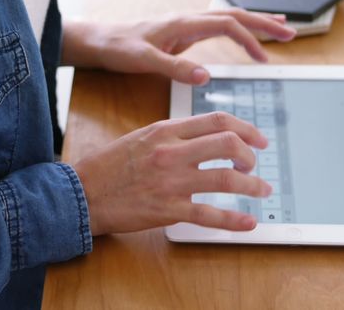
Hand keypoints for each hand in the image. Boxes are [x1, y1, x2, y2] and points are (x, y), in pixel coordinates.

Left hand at [62, 10, 296, 84]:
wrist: (99, 40)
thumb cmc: (118, 49)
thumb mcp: (144, 61)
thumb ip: (174, 68)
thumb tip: (207, 76)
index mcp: (183, 23)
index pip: (227, 25)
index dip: (249, 38)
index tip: (264, 58)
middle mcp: (188, 19)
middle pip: (236, 15)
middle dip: (265, 23)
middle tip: (292, 34)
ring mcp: (187, 24)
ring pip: (230, 17)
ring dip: (256, 22)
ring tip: (283, 28)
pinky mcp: (183, 33)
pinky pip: (220, 26)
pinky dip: (240, 29)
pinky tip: (248, 36)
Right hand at [72, 112, 271, 235]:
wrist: (82, 193)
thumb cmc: (109, 166)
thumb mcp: (142, 137)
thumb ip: (173, 135)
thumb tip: (205, 138)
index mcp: (166, 130)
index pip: (217, 120)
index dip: (246, 129)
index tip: (258, 139)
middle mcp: (172, 152)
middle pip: (228, 144)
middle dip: (250, 155)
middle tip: (255, 165)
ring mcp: (171, 181)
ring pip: (226, 179)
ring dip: (251, 186)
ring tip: (261, 191)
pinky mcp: (167, 209)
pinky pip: (208, 214)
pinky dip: (234, 220)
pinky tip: (248, 222)